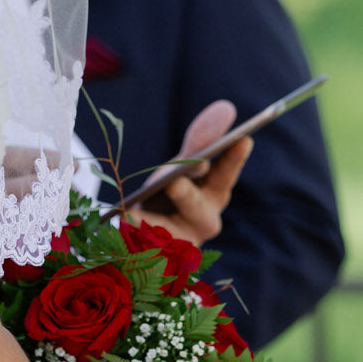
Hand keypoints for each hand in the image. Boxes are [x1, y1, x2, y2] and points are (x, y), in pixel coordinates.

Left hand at [130, 99, 251, 247]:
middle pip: (199, 213)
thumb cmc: (169, 192)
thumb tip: (227, 107)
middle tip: (176, 181)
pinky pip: (139, 244)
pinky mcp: (152, 254)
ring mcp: (178, 242)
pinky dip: (131, 231)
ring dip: (156, 222)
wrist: (142, 229)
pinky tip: (120, 218)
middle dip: (188, 197)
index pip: (225, 177)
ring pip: (170, 234)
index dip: (232, 161)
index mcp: (214, 197)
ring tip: (137, 210)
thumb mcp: (183, 163)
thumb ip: (201, 140)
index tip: (242, 140)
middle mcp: (202, 222)